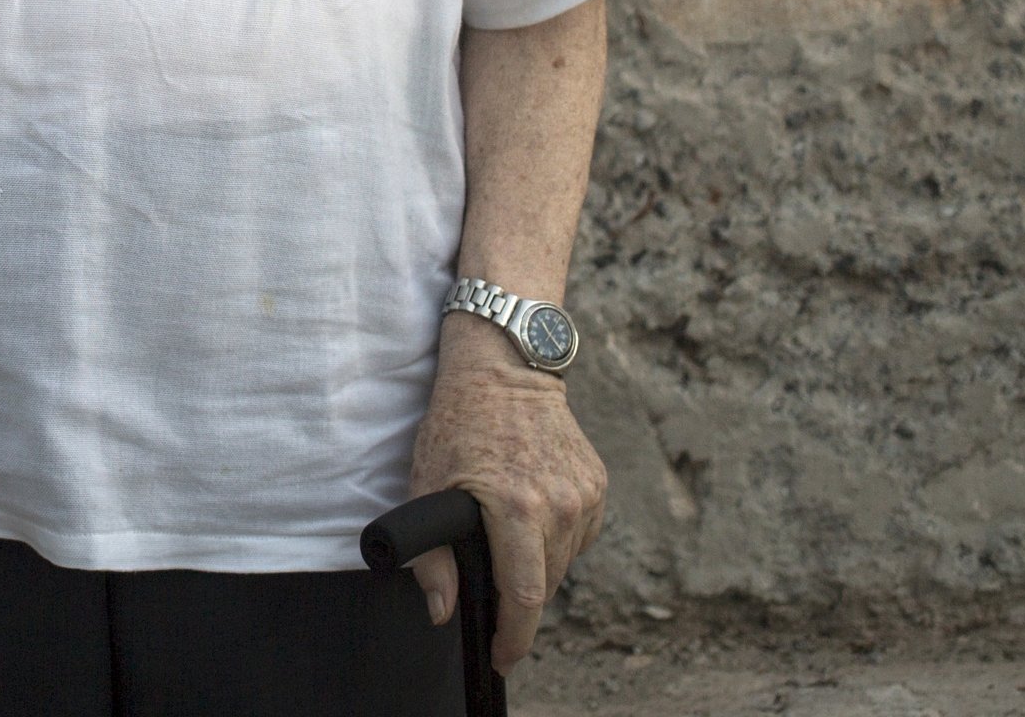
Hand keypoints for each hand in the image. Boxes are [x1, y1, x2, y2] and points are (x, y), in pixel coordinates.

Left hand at [404, 318, 606, 671]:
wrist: (505, 366)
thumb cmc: (458, 422)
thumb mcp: (427, 485)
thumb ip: (432, 558)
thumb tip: (444, 611)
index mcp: (517, 508)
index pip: (524, 596)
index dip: (513, 637)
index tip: (502, 657)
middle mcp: (560, 504)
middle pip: (545, 586)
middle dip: (518, 602)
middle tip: (491, 593)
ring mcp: (584, 493)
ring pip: (563, 563)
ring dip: (537, 568)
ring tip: (507, 540)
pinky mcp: (597, 483)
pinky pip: (578, 535)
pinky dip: (555, 540)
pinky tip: (532, 517)